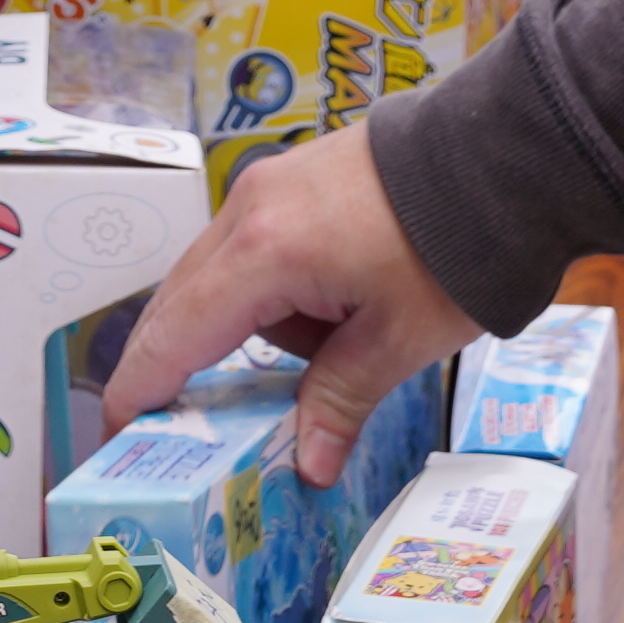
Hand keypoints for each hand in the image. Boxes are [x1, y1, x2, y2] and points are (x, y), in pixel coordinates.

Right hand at [99, 126, 473, 482]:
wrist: (505, 154)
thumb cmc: (453, 245)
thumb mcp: (398, 340)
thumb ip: (338, 401)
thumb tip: (307, 468)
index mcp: (262, 254)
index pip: (173, 336)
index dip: (139, 392)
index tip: (118, 439)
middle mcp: (247, 212)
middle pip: (181, 303)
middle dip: (178, 367)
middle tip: (179, 430)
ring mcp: (268, 187)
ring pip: (219, 277)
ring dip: (242, 330)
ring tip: (318, 366)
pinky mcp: (294, 180)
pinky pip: (253, 251)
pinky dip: (269, 296)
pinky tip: (327, 321)